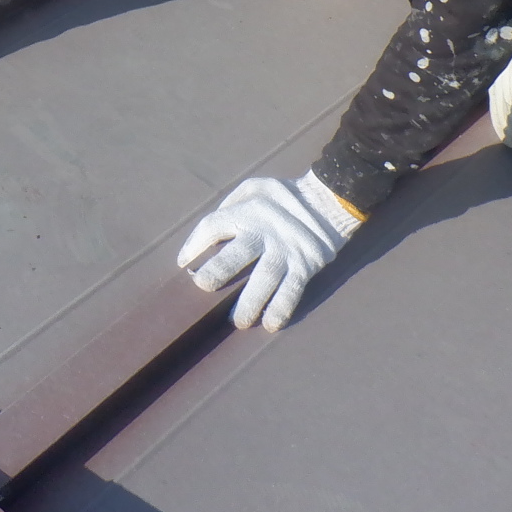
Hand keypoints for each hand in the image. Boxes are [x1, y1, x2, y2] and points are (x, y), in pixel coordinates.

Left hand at [177, 171, 362, 330]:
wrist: (328, 201)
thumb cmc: (281, 197)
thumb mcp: (253, 188)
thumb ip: (230, 206)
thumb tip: (208, 236)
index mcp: (248, 210)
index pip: (214, 225)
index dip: (195, 243)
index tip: (184, 263)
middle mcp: (265, 231)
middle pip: (238, 253)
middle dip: (219, 271)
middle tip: (203, 286)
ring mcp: (286, 249)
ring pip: (266, 278)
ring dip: (251, 301)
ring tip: (238, 321)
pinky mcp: (306, 264)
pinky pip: (292, 289)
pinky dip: (282, 307)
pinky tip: (271, 323)